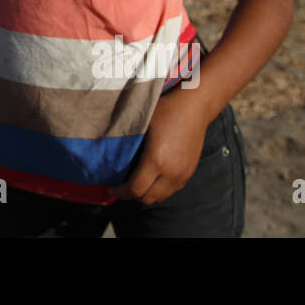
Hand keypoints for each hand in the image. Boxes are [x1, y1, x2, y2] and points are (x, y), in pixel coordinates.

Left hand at [108, 87, 210, 204]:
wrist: (195, 106)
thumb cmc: (166, 110)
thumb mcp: (142, 123)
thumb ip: (128, 141)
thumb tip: (109, 151)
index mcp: (156, 160)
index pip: (136, 188)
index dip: (121, 192)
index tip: (111, 188)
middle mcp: (171, 172)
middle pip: (148, 198)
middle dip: (131, 196)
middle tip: (121, 188)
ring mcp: (183, 174)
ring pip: (161, 197)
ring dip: (146, 194)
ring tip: (135, 184)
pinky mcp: (190, 172)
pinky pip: (172, 190)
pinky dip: (159, 190)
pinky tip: (151, 179)